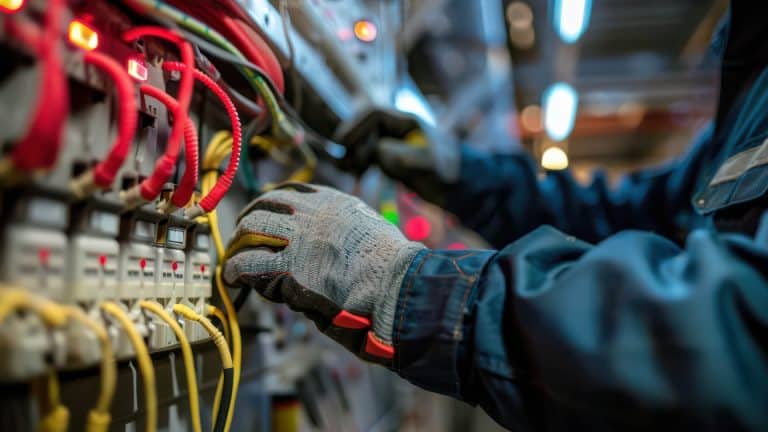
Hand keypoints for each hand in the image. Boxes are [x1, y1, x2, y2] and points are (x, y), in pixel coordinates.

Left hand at [222, 183, 423, 362]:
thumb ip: (349, 229)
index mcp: (335, 202)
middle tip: (243, 231)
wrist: (394, 284)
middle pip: (267, 203)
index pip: (294, 190)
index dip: (275, 201)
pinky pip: (249, 263)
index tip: (268, 209)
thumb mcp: (373, 229)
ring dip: (239, 240)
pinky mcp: (289, 269)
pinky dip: (235, 268)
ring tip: (234, 253)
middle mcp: (313, 213)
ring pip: (253, 227)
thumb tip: (338, 245)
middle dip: (251, 216)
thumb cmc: (394, 267)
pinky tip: (232, 276)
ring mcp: (298, 239)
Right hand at [334, 108, 459, 204]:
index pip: (373, 114)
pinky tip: (356, 174)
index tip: (343, 144)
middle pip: (364, 124)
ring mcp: (393, 140)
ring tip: (349, 169)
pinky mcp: (390, 155)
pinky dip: (358, 162)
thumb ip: (393, 153)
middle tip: (345, 161)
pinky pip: (366, 153)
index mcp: (407, 121)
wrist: (454, 189)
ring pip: (362, 139)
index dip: (355, 127)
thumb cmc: (441, 174)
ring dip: (353, 152)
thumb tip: (374, 150)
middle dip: (351, 141)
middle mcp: (398, 127)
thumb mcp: (418, 163)